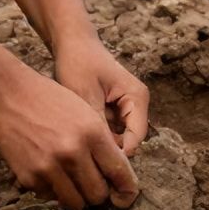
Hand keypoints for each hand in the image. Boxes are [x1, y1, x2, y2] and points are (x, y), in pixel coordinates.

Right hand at [0, 68, 139, 209]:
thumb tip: (114, 175)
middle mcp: (73, 152)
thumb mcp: (85, 112)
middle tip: (91, 184)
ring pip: (75, 203)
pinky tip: (48, 171)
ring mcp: (50, 166)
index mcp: (93, 132)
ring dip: (76, 196)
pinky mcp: (29, 176)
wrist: (9, 94)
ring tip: (71, 182)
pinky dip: (52, 190)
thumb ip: (101, 142)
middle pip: (98, 195)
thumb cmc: (50, 99)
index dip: (126, 189)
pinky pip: (49, 197)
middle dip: (98, 193)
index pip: (119, 172)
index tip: (125, 197)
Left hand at [52, 38, 150, 154]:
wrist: (71, 42)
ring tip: (77, 145)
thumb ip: (98, 126)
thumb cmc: (78, 63)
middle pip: (128, 140)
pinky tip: (77, 135)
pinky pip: (108, 130)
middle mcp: (136, 104)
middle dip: (108, 150)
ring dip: (100, 142)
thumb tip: (103, 157)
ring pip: (117, 138)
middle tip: (82, 159)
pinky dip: (94, 134)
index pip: (136, 139)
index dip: (118, 156)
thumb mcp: (86, 96)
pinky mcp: (113, 109)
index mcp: (137, 98)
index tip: (95, 167)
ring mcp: (125, 107)